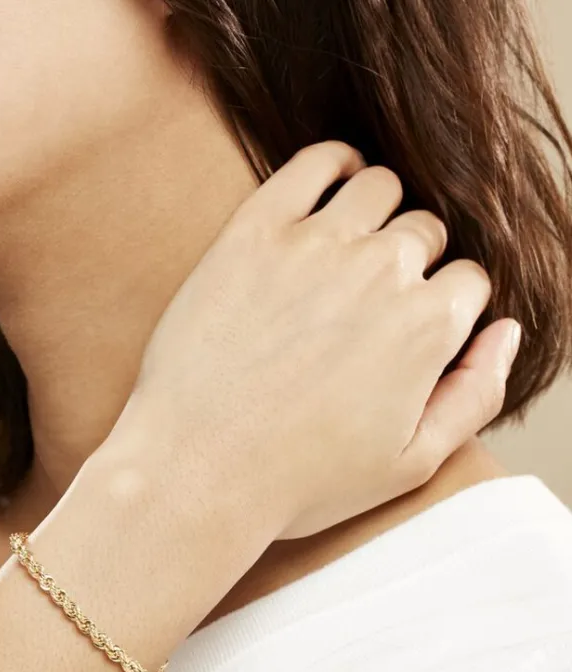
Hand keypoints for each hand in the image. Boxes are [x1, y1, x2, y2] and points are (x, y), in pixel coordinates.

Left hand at [112, 140, 519, 541]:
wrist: (195, 469)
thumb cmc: (296, 478)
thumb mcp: (409, 464)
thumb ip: (476, 394)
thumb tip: (505, 331)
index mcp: (426, 328)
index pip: (466, 282)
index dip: (443, 304)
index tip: (411, 323)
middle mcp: (380, 272)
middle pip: (425, 233)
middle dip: (411, 261)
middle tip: (369, 299)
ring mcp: (315, 245)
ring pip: (379, 188)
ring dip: (378, 212)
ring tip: (352, 247)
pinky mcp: (254, 232)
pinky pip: (314, 162)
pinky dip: (334, 163)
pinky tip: (331, 186)